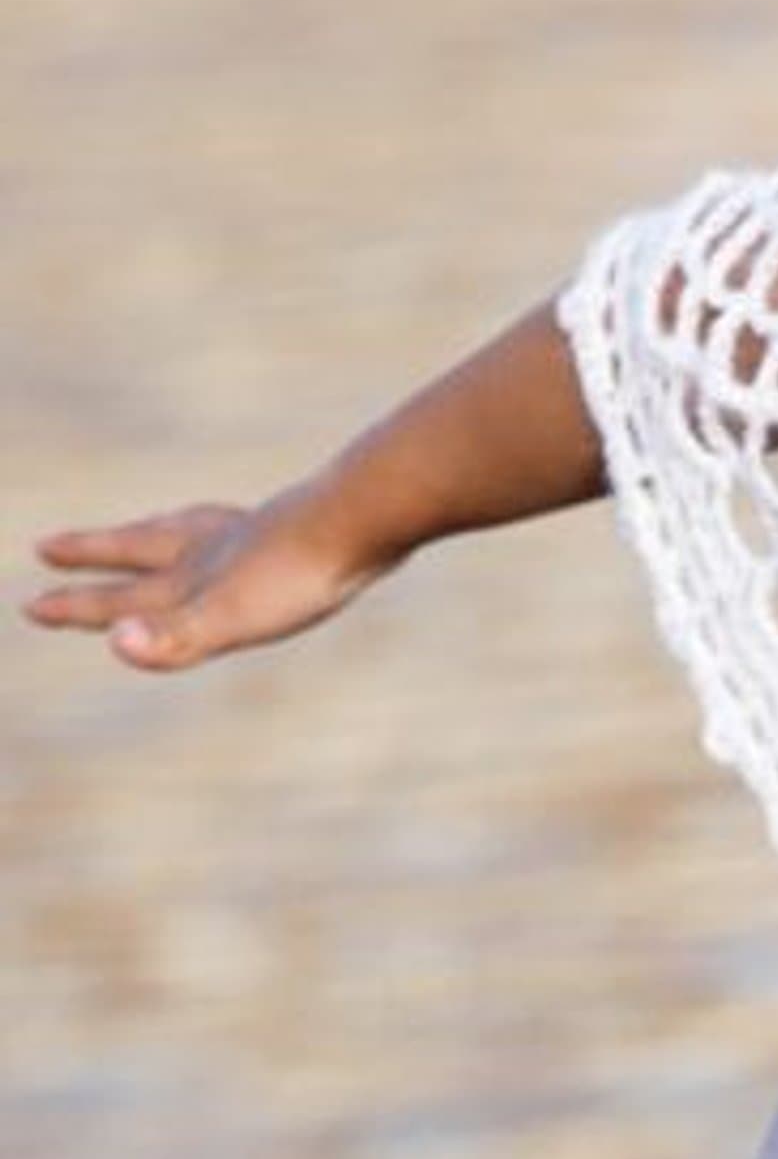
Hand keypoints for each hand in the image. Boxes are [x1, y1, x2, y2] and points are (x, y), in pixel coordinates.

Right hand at [23, 490, 392, 669]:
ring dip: (154, 536)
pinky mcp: (289, 530)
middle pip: (135, 551)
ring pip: (185, 534)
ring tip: (145, 533)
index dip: (75, 607)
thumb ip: (175, 635)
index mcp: (189, 577)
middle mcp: (208, 550)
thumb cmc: (298, 574)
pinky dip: (222, 533)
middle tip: (49, 545)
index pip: (116, 598)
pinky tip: (241, 536)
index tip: (30, 605)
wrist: (363, 517)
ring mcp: (248, 536)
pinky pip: (239, 531)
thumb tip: (114, 641)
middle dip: (91, 555)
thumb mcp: (233, 616)